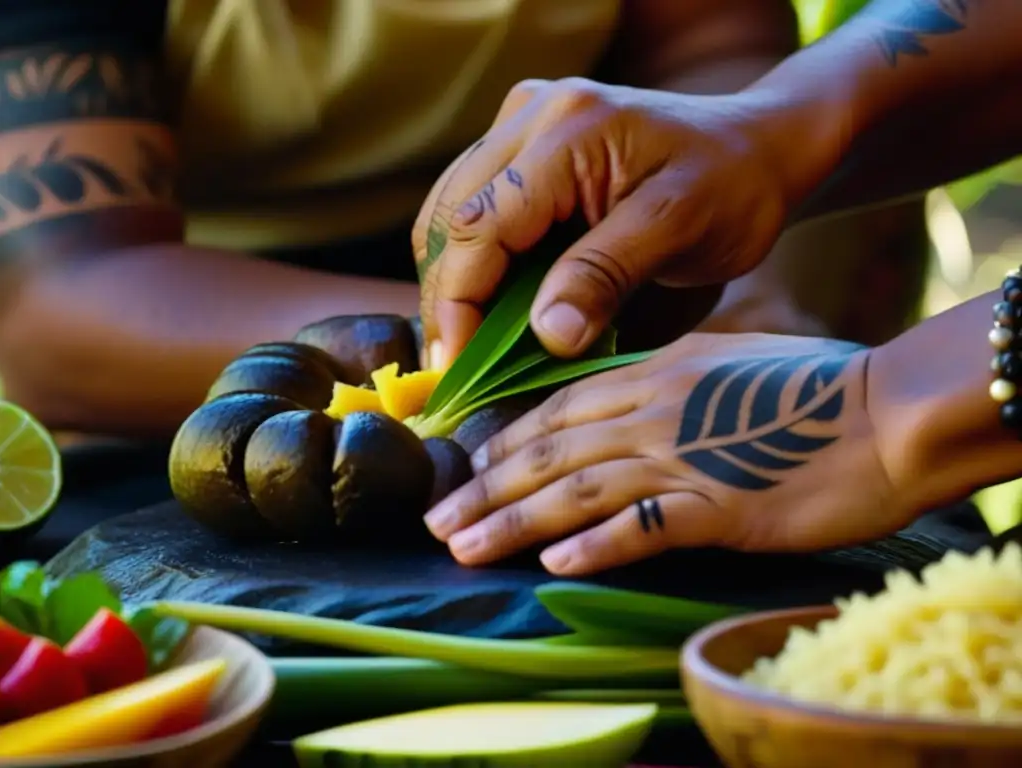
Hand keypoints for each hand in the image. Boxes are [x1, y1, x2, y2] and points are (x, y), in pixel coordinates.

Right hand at [412, 77, 820, 366]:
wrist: (758, 147)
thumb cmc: (733, 187)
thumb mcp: (679, 231)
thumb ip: (607, 275)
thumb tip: (546, 334)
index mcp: (569, 129)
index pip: (481, 224)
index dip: (458, 302)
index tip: (458, 367)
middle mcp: (532, 113)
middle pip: (452, 216)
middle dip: (447, 297)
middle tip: (457, 367)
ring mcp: (524, 123)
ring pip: (452, 212)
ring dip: (455, 281)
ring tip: (469, 343)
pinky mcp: (527, 143)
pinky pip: (477, 206)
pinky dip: (476, 261)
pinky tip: (492, 304)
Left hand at [424, 333, 908, 575]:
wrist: (887, 411)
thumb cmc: (814, 388)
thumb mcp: (727, 362)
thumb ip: (670, 381)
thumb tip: (623, 406)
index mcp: (657, 373)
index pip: (560, 408)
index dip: (506, 439)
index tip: (464, 467)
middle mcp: (656, 411)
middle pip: (552, 451)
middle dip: (486, 487)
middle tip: (437, 519)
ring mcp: (685, 457)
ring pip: (578, 490)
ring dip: (515, 521)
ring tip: (464, 547)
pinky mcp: (721, 506)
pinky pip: (645, 527)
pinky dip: (597, 544)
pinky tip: (555, 563)